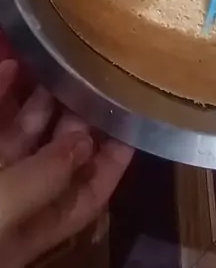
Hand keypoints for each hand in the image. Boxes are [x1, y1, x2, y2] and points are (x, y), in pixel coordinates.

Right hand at [0, 60, 132, 267]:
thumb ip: (45, 177)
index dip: (112, 160)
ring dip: (36, 94)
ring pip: (18, 131)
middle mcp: (10, 200)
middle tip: (93, 68)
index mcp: (30, 228)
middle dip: (73, 111)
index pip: (85, 194)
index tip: (132, 118)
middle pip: (55, 154)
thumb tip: (84, 142)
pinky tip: (10, 63)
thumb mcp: (4, 211)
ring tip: (56, 56)